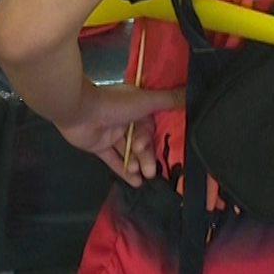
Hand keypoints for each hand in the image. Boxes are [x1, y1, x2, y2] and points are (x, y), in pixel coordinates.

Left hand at [53, 83, 184, 186]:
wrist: (79, 111)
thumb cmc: (114, 105)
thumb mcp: (146, 101)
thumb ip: (169, 100)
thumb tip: (194, 91)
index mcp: (134, 107)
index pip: (150, 126)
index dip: (153, 138)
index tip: (157, 148)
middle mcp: (123, 119)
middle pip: (140, 141)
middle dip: (146, 156)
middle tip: (151, 172)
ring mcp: (110, 133)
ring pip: (128, 152)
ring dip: (137, 165)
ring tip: (143, 177)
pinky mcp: (98, 146)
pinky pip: (114, 160)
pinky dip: (124, 171)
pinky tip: (135, 183)